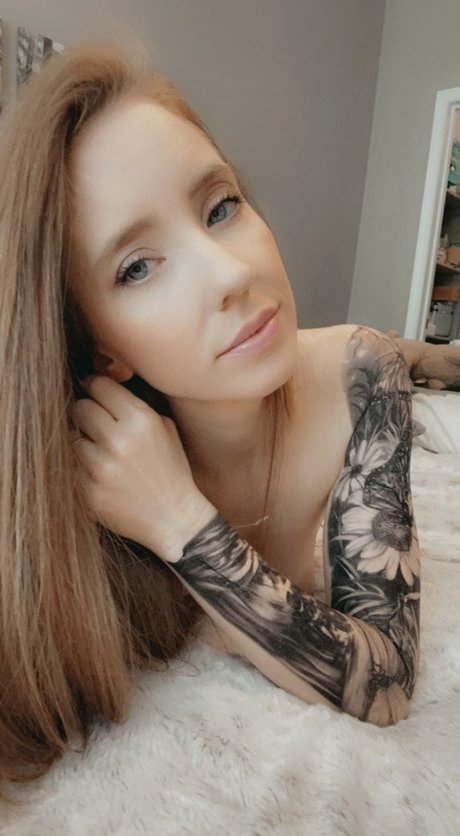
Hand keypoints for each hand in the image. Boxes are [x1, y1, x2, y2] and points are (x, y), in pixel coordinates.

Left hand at [72, 375, 216, 560]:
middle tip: (95, 425)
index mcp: (141, 420)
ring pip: (72, 439)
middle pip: (81, 408)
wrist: (174, 519)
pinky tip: (100, 476)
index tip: (94, 393)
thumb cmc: (170, 470)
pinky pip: (71, 469)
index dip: (95, 388)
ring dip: (82, 444)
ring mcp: (101, 468)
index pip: (99, 386)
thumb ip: (135, 406)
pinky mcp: (88, 492)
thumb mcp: (165, 428)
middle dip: (87, 415)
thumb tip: (99, 384)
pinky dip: (81, 471)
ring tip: (101, 454)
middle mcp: (119, 441)